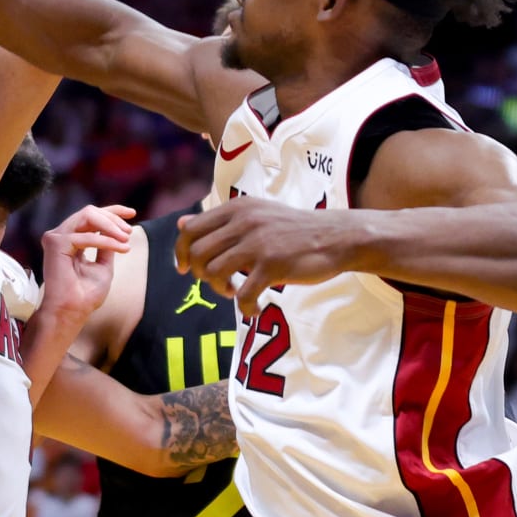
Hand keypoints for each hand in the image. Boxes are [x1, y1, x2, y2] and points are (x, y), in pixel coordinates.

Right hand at [39, 204, 136, 320]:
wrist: (73, 312)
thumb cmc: (86, 295)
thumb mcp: (104, 266)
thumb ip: (107, 247)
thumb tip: (118, 230)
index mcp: (70, 240)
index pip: (91, 217)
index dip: (112, 211)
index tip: (132, 213)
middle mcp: (61, 236)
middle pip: (89, 212)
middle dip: (113, 218)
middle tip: (129, 232)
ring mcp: (56, 238)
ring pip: (87, 216)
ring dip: (111, 226)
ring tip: (126, 238)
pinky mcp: (56, 244)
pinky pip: (86, 236)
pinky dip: (106, 241)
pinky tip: (121, 248)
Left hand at [176, 197, 346, 313]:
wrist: (336, 236)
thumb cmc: (292, 229)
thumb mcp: (255, 214)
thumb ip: (219, 222)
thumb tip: (180, 225)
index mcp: (237, 208)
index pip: (190, 230)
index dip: (181, 252)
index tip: (185, 269)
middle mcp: (244, 222)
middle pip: (197, 253)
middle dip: (200, 274)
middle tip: (218, 282)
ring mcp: (258, 244)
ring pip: (214, 273)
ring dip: (220, 289)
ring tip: (235, 291)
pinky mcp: (273, 266)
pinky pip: (243, 295)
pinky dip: (245, 308)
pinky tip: (254, 308)